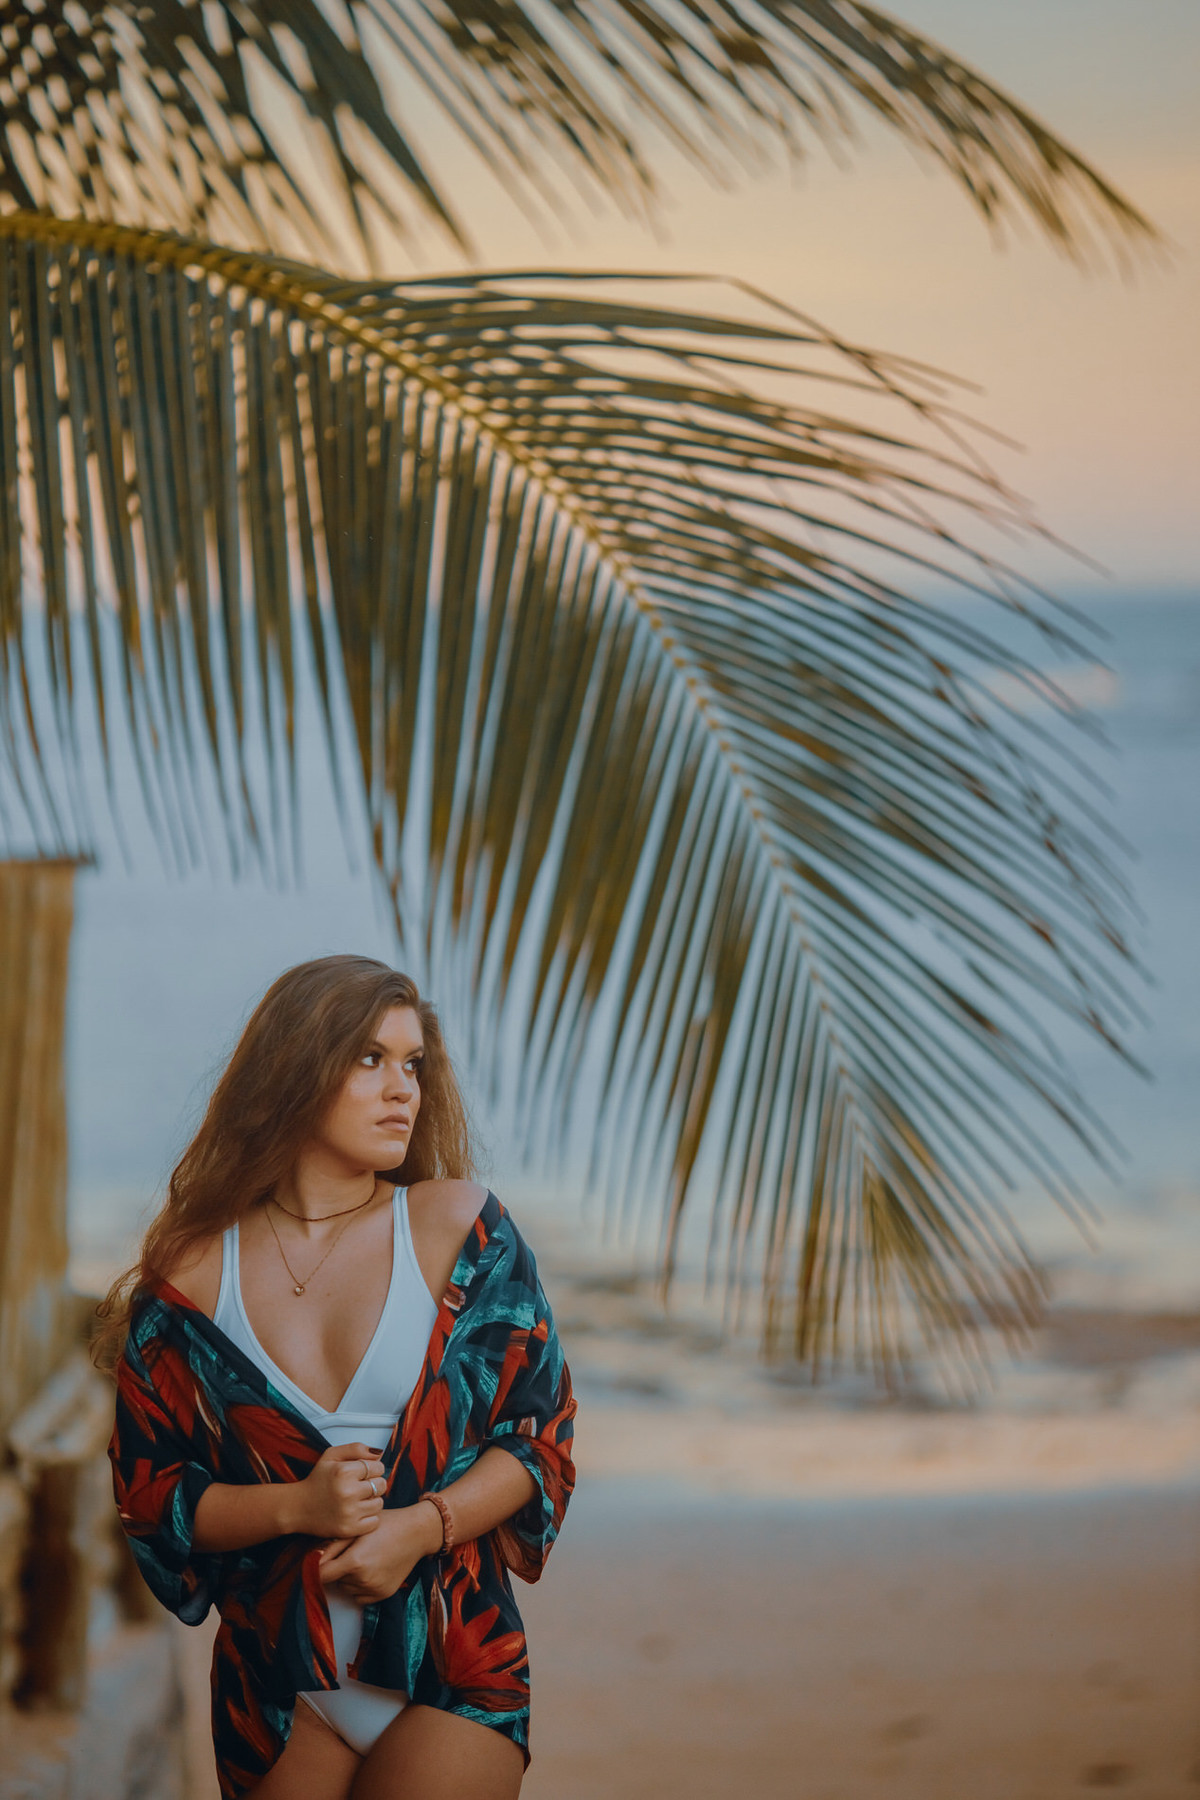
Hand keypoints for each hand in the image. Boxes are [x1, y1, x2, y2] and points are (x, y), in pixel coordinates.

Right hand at [288, 1442, 385, 1539]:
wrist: (298, 1507)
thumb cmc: (317, 1480)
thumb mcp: (331, 1456)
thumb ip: (356, 1448)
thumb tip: (379, 1453)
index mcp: (344, 1471)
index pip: (379, 1467)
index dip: (373, 1469)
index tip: (363, 1474)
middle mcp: (347, 1491)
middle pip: (381, 1485)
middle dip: (374, 1484)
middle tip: (360, 1487)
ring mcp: (349, 1512)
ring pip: (379, 1503)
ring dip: (372, 1501)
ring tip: (358, 1499)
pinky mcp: (349, 1529)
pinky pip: (374, 1521)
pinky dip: (369, 1517)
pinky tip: (357, 1512)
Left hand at [319, 1500, 442, 1603]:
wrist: (417, 1533)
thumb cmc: (386, 1524)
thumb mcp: (358, 1529)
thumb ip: (333, 1546)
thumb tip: (314, 1561)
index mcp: (355, 1561)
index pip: (322, 1575)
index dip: (317, 1569)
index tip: (317, 1563)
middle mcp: (363, 1580)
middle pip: (335, 1581)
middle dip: (337, 1569)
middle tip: (350, 1552)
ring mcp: (374, 1589)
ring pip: (347, 1589)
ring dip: (348, 1578)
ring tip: (363, 1558)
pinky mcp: (383, 1595)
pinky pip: (360, 1596)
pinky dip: (359, 1587)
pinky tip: (370, 1569)